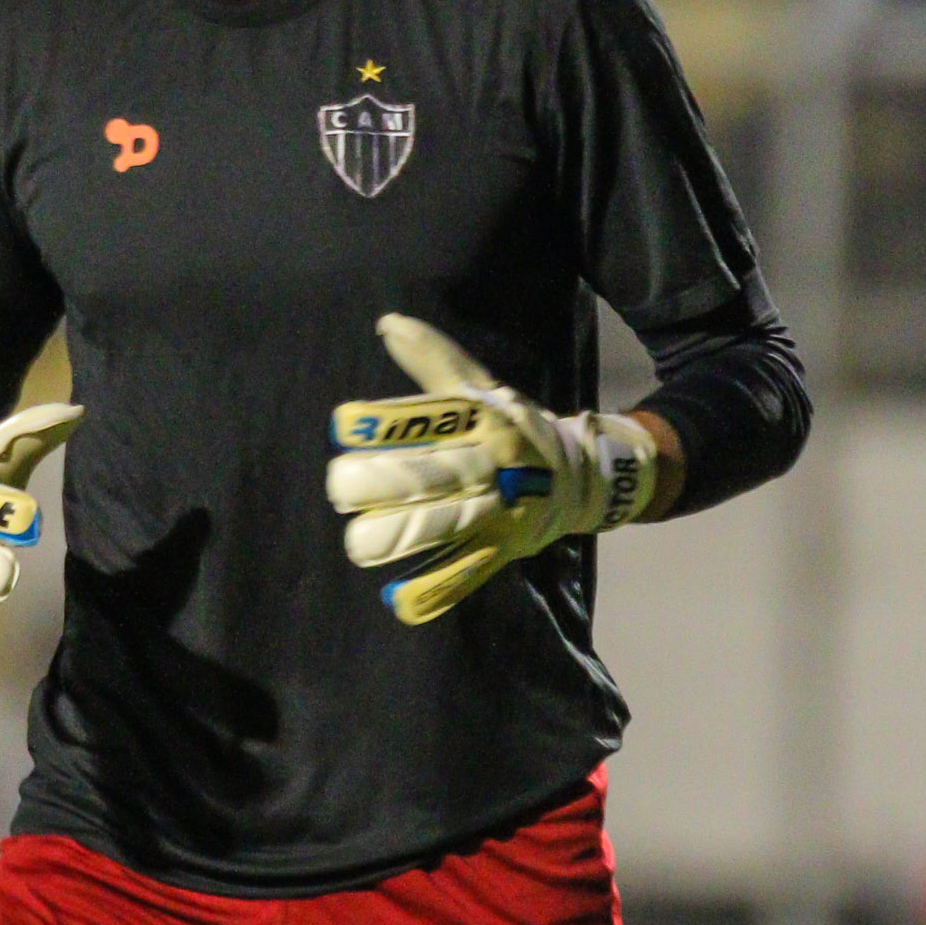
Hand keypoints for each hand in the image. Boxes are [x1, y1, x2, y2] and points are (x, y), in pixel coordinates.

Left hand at [326, 315, 659, 624]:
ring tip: (358, 544)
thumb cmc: (517, 428)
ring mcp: (499, 512)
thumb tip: (385, 323)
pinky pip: (467, 574)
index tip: (345, 424)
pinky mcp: (501, 551)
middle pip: (435, 476)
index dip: (390, 422)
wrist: (585, 478)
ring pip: (447, 527)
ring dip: (402, 537)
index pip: (434, 418)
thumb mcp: (484, 390)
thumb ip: (434, 361)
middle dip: (385, 484)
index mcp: (486, 422)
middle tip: (340, 486)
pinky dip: (435, 591)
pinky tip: (399, 601)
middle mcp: (491, 466)